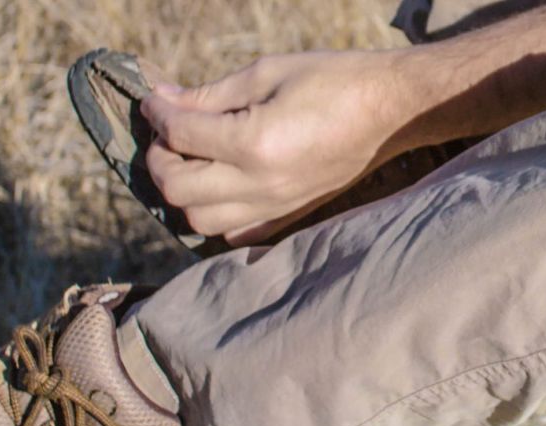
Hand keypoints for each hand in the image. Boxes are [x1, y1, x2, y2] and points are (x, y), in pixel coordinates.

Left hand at [141, 51, 412, 245]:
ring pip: (198, 219)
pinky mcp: (286, 216)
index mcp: (255, 142)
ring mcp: (274, 206)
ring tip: (191, 160)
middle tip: (167, 135)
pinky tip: (219, 182)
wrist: (391, 110)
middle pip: (177, 188)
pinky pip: (231, 232)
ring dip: (183, 191)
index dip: (158, 113)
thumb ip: (210, 94)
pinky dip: (213, 211)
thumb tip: (164, 100)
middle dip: (160, 159)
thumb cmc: (333, 80)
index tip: (153, 100)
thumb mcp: (267, 73)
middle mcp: (260, 183)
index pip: (181, 135)